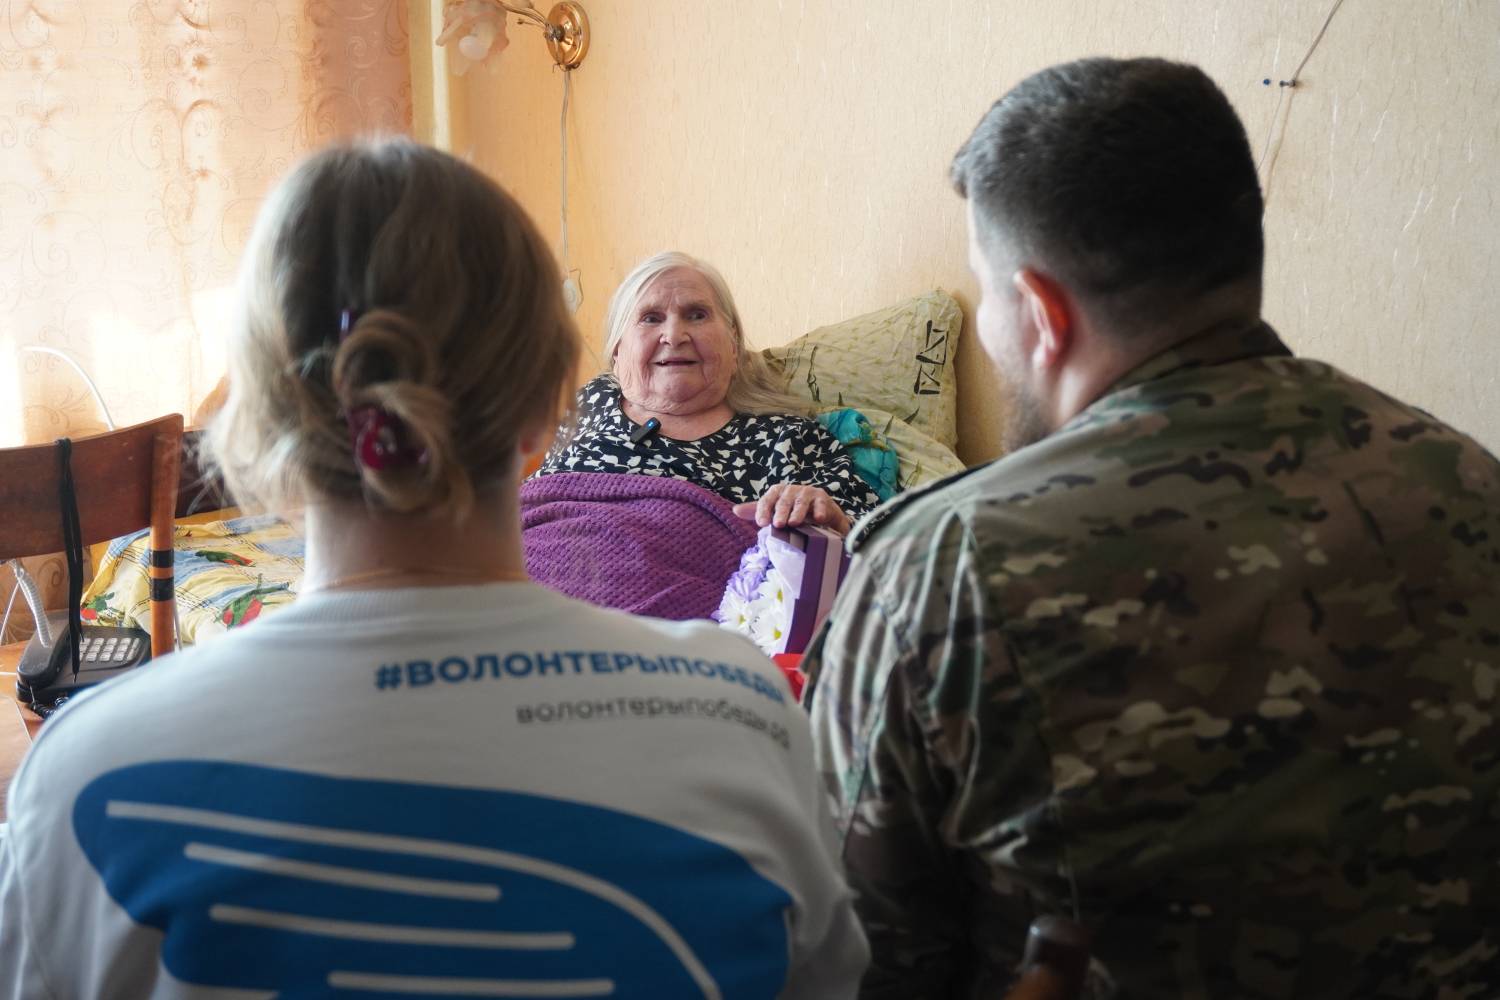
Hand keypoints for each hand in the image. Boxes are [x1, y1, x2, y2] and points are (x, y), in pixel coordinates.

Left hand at [733, 483, 850, 533]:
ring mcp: (807, 493)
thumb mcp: (774, 512)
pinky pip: (820, 504)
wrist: (820, 515)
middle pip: (784, 501)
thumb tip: (735, 511)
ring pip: (801, 502)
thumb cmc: (793, 513)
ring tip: (794, 522)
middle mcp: (791, 490)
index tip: (761, 523)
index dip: (763, 511)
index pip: (767, 500)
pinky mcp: (822, 498)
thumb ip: (757, 511)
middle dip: (780, 512)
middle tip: (778, 525)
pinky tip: (818, 519)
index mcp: (777, 493)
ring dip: (797, 512)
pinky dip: (819, 511)